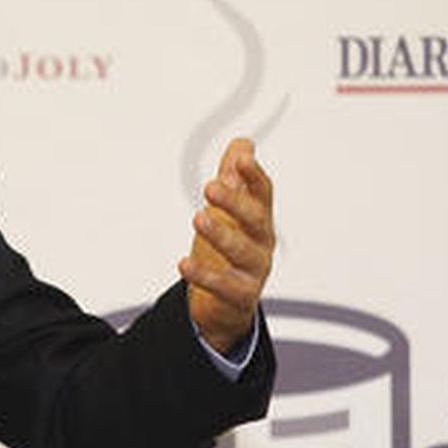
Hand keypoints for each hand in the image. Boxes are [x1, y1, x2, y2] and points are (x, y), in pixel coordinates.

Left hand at [179, 137, 274, 353]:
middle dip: (236, 202)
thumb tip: (244, 144)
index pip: (263, 193)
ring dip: (221, 234)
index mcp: (259, 219)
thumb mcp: (230, 212)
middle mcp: (261, 243)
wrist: (225, 303)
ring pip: (242, 252)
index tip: (242, 158)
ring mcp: (253, 271)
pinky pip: (225, 286)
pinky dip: (204, 275)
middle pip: (256, 219)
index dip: (254, 176)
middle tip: (211, 187)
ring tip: (198, 218)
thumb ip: (234, 179)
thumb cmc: (228, 250)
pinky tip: (184, 263)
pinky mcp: (240, 296)